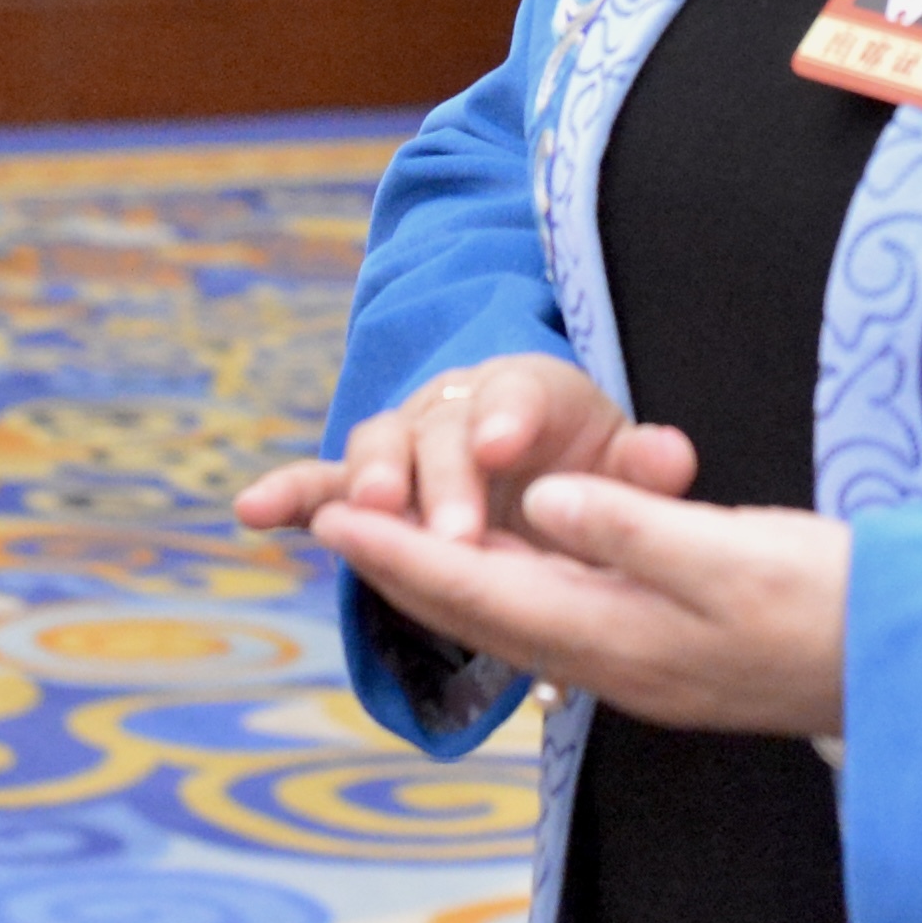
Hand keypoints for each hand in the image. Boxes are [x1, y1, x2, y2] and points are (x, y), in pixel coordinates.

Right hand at [232, 354, 693, 548]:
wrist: (540, 469)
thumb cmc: (587, 470)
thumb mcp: (625, 467)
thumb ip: (645, 468)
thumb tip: (670, 457)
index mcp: (528, 391)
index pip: (516, 392)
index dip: (506, 415)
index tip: (503, 446)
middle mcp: (456, 403)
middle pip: (440, 427)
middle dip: (442, 477)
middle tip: (453, 530)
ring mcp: (405, 442)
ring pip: (379, 445)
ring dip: (369, 481)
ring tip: (368, 514)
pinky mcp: (364, 485)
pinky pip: (320, 485)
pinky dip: (287, 493)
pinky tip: (251, 512)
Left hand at [309, 472, 852, 736]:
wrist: (908, 666)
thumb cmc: (831, 603)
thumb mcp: (733, 553)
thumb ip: (633, 528)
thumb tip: (546, 499)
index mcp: (617, 638)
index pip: (480, 594)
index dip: (399, 555)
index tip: (330, 518)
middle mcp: (609, 658)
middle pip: (476, 612)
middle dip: (395, 567)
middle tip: (320, 518)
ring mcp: (632, 658)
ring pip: (507, 613)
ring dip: (437, 576)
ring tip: (377, 533)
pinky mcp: (656, 645)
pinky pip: (548, 610)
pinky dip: (497, 579)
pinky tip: (483, 556)